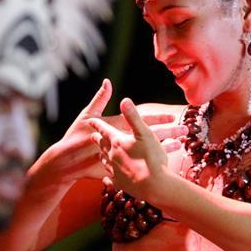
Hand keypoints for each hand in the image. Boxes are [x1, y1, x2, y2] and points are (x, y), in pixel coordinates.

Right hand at [40, 81, 182, 184]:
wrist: (64, 164)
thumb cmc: (75, 137)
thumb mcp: (86, 116)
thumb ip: (99, 99)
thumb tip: (108, 81)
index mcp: (115, 127)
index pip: (140, 121)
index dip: (157, 119)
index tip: (173, 117)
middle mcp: (121, 142)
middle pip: (149, 137)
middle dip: (168, 133)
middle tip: (185, 130)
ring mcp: (121, 157)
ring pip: (147, 154)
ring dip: (165, 149)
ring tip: (181, 146)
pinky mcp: (118, 169)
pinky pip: (139, 168)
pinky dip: (152, 165)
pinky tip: (165, 164)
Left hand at [87, 98, 183, 201]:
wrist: (153, 186)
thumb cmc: (151, 158)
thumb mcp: (144, 133)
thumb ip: (133, 116)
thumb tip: (124, 100)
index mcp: (117, 141)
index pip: (103, 129)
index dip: (97, 124)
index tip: (91, 120)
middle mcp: (112, 155)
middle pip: (102, 145)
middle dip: (98, 139)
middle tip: (93, 136)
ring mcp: (114, 170)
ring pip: (105, 161)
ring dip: (102, 155)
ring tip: (101, 153)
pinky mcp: (119, 183)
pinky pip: (110, 177)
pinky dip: (108, 174)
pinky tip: (107, 176)